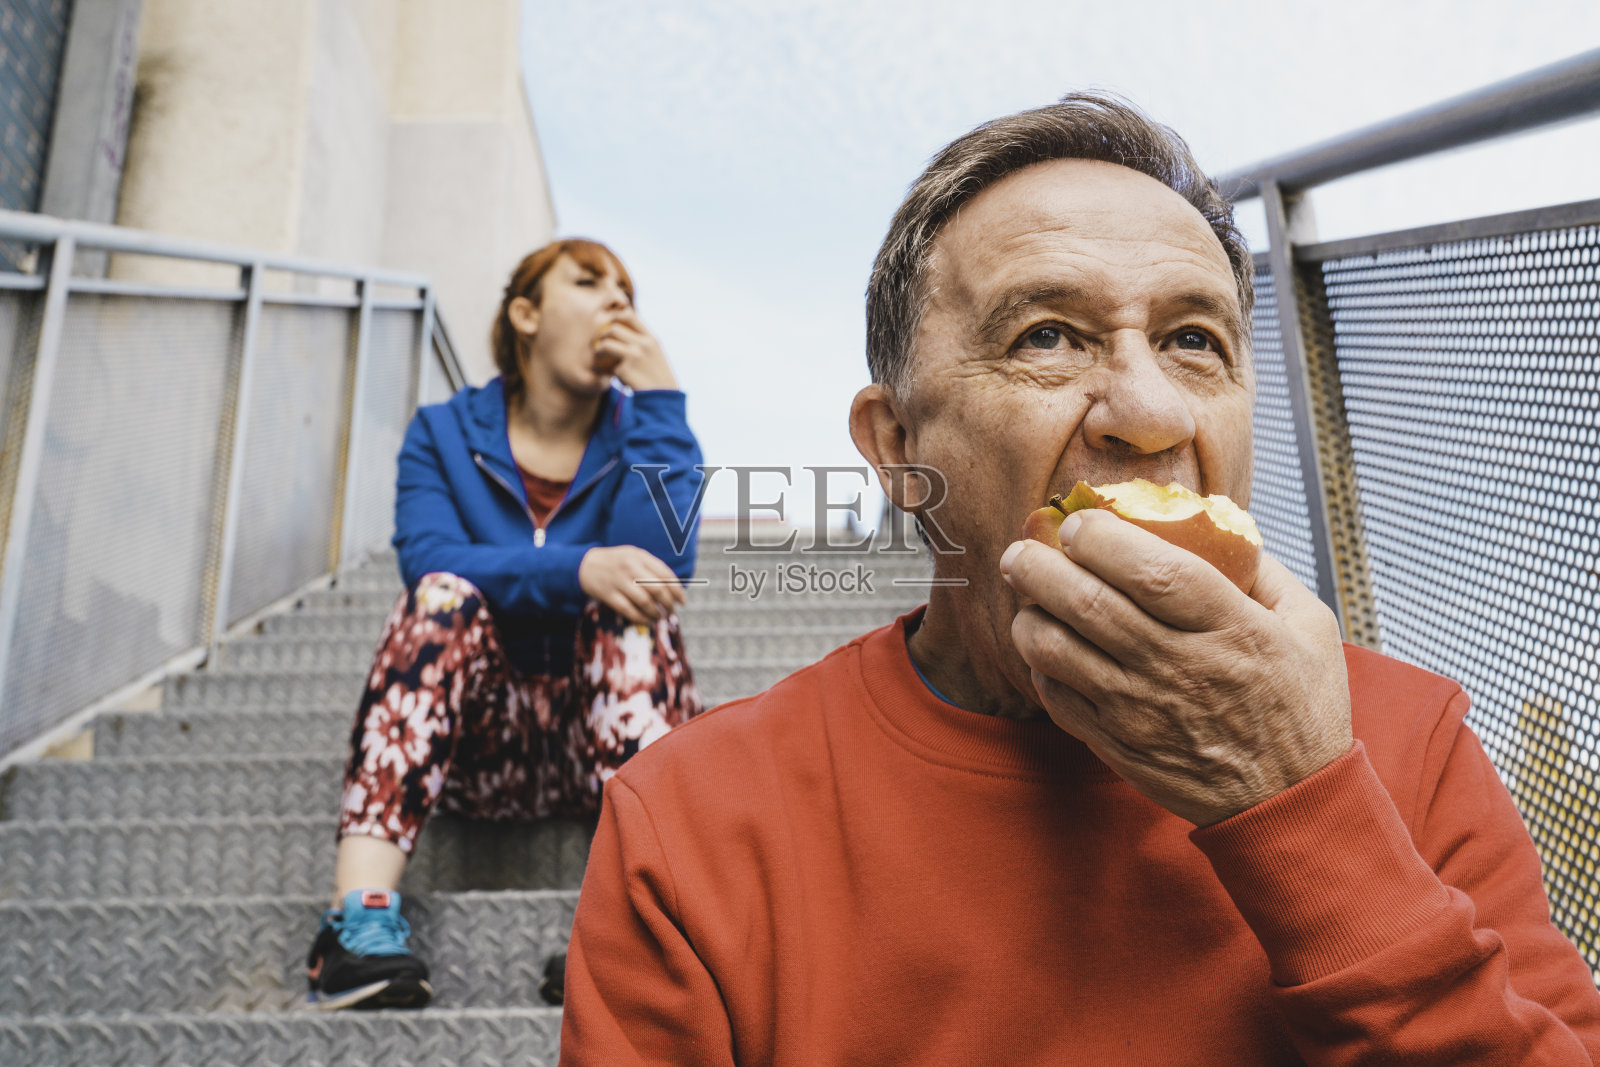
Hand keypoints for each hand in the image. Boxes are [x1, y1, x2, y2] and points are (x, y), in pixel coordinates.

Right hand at [579, 545, 686, 625]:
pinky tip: (647, 622)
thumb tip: (673, 588)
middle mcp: (630, 567)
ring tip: (659, 617)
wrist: (584, 564)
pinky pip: (628, 610)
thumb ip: (652, 567)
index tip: (682, 601)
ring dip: (655, 613)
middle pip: (657, 589)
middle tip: (672, 612)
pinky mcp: (608, 594)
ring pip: (644, 601)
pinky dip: (640, 618)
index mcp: (640, 556)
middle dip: (668, 604)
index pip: (665, 574)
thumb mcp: (633, 556)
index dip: (677, 590)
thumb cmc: (615, 562)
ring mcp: (618, 581)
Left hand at [593, 310, 677, 391]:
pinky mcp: (625, 370)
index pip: (629, 315)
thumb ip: (642, 341)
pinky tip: (606, 373)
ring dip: (598, 349)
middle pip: (613, 328)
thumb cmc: (656, 377)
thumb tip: (620, 329)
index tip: (610, 327)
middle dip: (602, 335)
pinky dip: (603, 368)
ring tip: (599, 357)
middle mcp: (643, 344)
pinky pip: (606, 364)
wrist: (662, 399)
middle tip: (600, 344)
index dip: (615, 317)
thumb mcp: (655, 354)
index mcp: (651, 339)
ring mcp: (634, 356)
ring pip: (606, 342)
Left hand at [1002, 509, 1352, 826]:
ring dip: (1028, 616)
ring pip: (1055, 650)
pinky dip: (1039, 666)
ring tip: (1028, 598)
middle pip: (1088, 603)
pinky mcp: (1116, 744)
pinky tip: (1048, 648)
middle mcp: (1179, 667)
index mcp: (1231, 628)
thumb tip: (1215, 523)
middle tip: (1021, 550)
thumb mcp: (1310, 626)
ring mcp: (1141, 710)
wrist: (1288, 801)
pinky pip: (1055, 697)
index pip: (1153, 572)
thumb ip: (1264, 570)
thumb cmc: (1300, 706)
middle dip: (1038, 566)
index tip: (1076, 523)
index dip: (1102, 539)